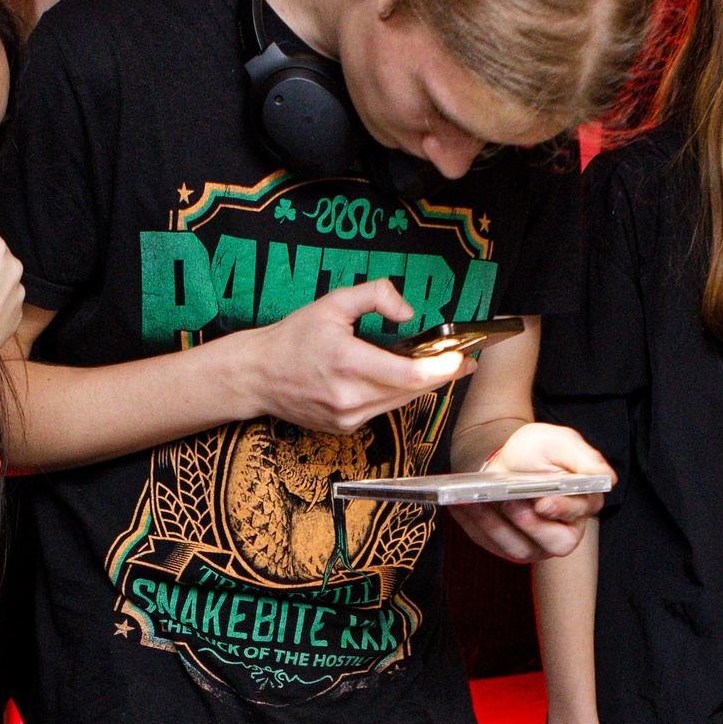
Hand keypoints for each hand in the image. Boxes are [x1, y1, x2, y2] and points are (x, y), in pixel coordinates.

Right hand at [231, 279, 474, 432]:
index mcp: (346, 363)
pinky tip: (402, 380)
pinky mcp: (345, 428)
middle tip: (464, 361)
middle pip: (411, 391)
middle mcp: (349, 397)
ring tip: (441, 368)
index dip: (441, 369)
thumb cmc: (293, 337)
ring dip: (422, 386)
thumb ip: (375, 295)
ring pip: (400, 403)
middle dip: (442, 376)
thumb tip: (408, 313)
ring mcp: (347, 417)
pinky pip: (382, 409)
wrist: (257, 375)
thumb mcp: (332, 302)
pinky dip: (396, 394)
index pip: (407, 375)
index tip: (463, 359)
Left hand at [448, 423, 611, 562]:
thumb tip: (607, 477)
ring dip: (497, 525)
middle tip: (512, 502)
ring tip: (480, 501)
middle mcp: (561, 531)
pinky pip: (492, 544)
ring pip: (520, 548)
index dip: (561, 510)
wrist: (504, 459)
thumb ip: (584, 458)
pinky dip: (477, 525)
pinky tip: (464, 505)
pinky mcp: (507, 546)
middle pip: (554, 544)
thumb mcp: (560, 443)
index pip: (578, 515)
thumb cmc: (537, 452)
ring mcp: (534, 544)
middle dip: (531, 526)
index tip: (544, 502)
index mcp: (581, 506)